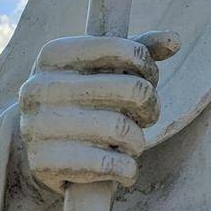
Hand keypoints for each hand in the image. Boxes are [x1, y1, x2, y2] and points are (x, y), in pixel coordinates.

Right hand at [18, 31, 178, 194]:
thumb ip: (139, 50)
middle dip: (150, 105)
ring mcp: (37, 125)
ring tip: (132, 143)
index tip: (149, 78)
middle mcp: (39, 86)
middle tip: (147, 114)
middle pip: (132, 89)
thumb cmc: (81, 100)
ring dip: (138, 141)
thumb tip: (174, 40)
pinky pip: (108, 165)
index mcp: (53, 54)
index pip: (123, 49)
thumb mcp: (104, 69)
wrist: (35, 150)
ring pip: (122, 129)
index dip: (148, 66)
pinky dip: (127, 170)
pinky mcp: (43, 163)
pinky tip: (123, 168)